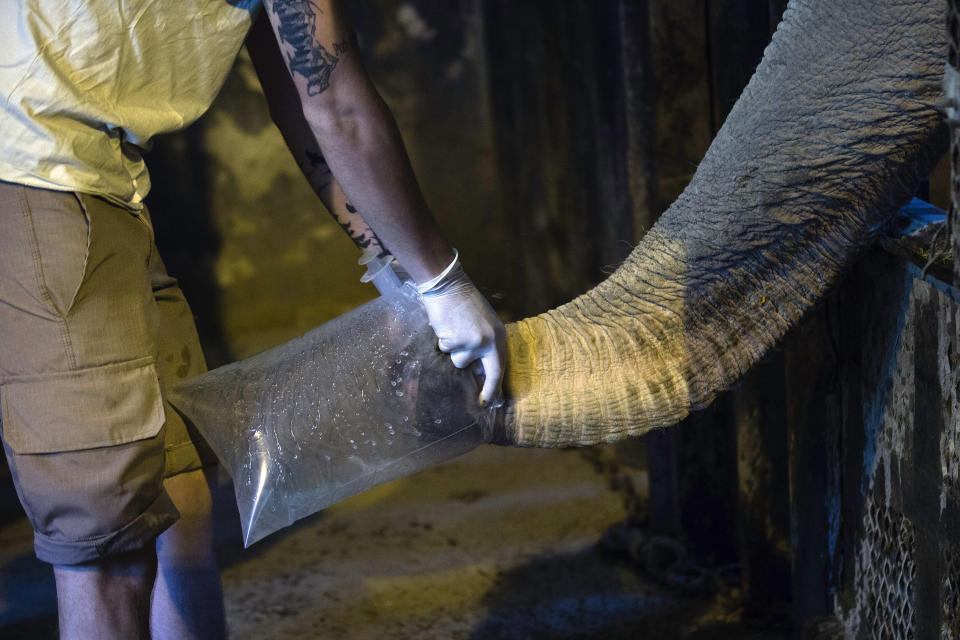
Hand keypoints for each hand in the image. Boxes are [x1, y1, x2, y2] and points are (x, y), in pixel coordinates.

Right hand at [417, 253, 504, 405]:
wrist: (447, 285)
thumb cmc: (464, 302)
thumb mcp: (483, 323)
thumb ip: (484, 345)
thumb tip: (480, 371)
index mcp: (499, 335)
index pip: (500, 366)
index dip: (496, 385)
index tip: (494, 401)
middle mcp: (489, 340)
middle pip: (488, 372)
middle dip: (487, 390)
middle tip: (483, 403)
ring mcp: (472, 341)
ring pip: (458, 361)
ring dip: (453, 350)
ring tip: (453, 330)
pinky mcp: (455, 340)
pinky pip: (445, 349)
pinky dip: (442, 340)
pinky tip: (445, 325)